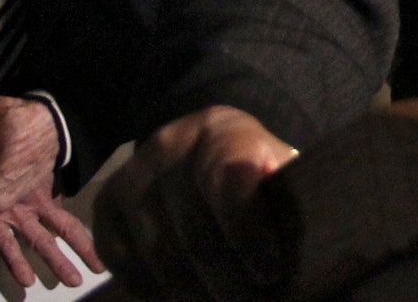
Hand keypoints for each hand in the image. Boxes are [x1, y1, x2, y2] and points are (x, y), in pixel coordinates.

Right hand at [96, 106, 296, 301]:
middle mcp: (171, 146)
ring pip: (156, 254)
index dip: (250, 235)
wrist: (202, 145)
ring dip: (189, 293)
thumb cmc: (254, 165)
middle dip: (226, 282)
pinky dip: (151, 289)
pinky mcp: (106, 203)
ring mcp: (133, 175)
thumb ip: (289, 197)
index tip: (270, 273)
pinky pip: (123, 260)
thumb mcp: (279, 167)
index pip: (231, 184)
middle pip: (194, 232)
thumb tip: (311, 246)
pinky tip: (178, 298)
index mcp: (225, 132)